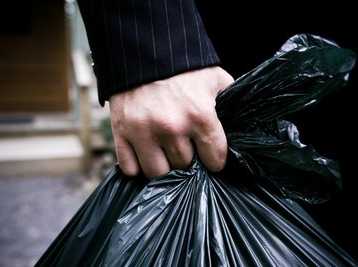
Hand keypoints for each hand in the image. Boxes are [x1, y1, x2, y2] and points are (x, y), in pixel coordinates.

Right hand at [109, 66, 233, 178]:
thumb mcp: (216, 80)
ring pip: (157, 173)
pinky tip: (145, 154)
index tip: (210, 156)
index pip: (214, 160)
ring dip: (164, 166)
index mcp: (199, 116)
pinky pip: (130, 167)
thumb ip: (230, 105)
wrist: (145, 50)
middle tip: (185, 146)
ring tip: (166, 153)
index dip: (215, 159)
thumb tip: (238, 127)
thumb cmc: (184, 68)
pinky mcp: (122, 132)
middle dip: (188, 159)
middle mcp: (171, 127)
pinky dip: (138, 166)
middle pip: (184, 166)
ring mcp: (143, 132)